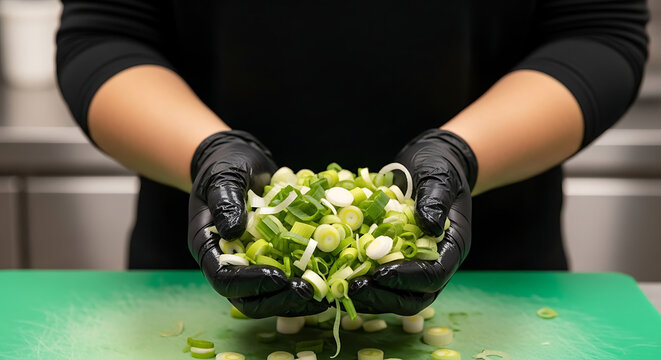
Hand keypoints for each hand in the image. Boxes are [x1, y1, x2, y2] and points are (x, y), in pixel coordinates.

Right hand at [188, 130, 327, 317]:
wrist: (242, 160)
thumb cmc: (225, 166)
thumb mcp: (222, 177)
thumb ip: (225, 201)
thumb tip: (233, 231)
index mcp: (209, 247)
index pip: (224, 280)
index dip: (250, 284)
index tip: (278, 278)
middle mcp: (230, 262)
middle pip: (249, 298)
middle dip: (279, 299)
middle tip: (308, 292)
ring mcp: (252, 263)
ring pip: (271, 297)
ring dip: (296, 299)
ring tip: (323, 293)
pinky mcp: (274, 258)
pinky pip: (289, 279)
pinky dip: (308, 283)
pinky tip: (332, 281)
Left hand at [348, 129, 477, 314]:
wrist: (432, 160)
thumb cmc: (439, 165)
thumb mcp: (440, 175)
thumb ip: (436, 199)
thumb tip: (431, 225)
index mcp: (452, 245)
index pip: (434, 275)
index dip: (407, 279)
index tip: (380, 274)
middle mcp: (436, 261)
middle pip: (415, 297)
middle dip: (384, 296)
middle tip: (354, 289)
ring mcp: (416, 263)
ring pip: (397, 297)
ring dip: (371, 297)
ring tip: (343, 289)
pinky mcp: (397, 259)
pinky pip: (382, 282)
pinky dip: (363, 284)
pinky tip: (338, 280)